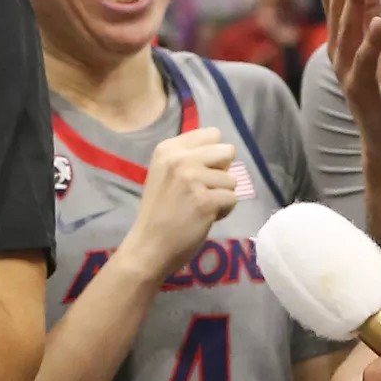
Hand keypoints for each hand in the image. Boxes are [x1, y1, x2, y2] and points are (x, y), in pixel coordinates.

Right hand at [118, 127, 240, 279]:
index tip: (200, 172)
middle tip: (205, 190)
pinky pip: (232, 199)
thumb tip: (225, 154)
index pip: (212, 134)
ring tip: (201, 207)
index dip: (213, 155)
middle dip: (222, 172)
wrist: (148, 246)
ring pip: (232, 179)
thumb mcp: (165, 173)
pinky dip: (224, 211)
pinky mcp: (205, 201)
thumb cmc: (159, 211)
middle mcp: (179, 159)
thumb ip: (190, 158)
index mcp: (168, 148)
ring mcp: (192, 179)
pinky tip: (205, 218)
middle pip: (227, 151)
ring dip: (222, 195)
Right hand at [319, 0, 380, 160]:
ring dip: (351, 1)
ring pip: (345, 30)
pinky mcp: (360, 91)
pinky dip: (370, 41)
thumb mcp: (377, 43)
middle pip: (334, 6)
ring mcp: (346, 72)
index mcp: (341, 39)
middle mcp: (337, 52)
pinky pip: (364, 62)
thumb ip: (367, 13)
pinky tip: (377, 22)